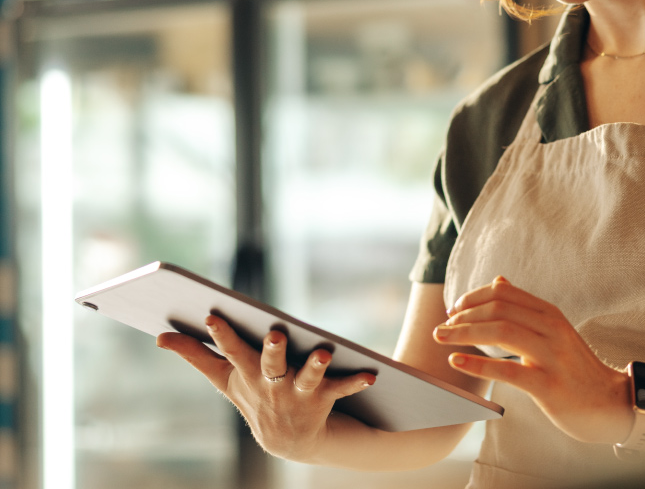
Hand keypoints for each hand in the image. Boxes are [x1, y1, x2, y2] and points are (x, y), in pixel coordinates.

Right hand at [157, 315, 375, 461]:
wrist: (289, 441)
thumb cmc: (255, 397)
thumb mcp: (225, 378)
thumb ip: (195, 355)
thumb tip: (160, 336)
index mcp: (246, 374)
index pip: (231, 351)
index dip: (222, 335)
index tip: (214, 316)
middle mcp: (271, 384)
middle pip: (270, 364)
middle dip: (272, 351)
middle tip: (276, 334)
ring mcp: (298, 394)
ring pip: (307, 378)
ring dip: (315, 366)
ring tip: (323, 353)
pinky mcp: (323, 399)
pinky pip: (341, 388)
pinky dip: (356, 381)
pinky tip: (371, 374)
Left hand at [434, 277, 631, 444]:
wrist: (609, 402)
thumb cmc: (575, 368)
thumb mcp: (554, 331)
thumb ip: (526, 308)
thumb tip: (498, 280)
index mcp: (550, 314)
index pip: (505, 293)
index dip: (474, 297)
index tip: (454, 309)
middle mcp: (552, 329)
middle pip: (499, 309)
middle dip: (463, 315)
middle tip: (441, 327)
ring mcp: (552, 356)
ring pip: (501, 332)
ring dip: (464, 333)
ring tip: (441, 338)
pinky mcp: (548, 385)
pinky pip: (507, 371)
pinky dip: (477, 364)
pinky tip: (456, 362)